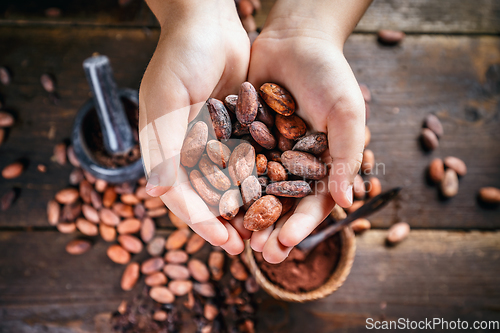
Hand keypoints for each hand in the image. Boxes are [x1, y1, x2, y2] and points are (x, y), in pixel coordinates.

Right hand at [139, 0, 250, 253]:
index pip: (181, 195)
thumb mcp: (167, 98)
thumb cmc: (181, 55)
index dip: (201, 221)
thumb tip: (156, 194)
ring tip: (263, 230)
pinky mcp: (235, 129)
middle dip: (224, 222)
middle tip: (246, 246)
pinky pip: (245, 161)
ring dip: (243, 208)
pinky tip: (275, 196)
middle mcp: (187, 149)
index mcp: (164, 148)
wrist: (209, 23)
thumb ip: (163, 145)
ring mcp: (212, 141)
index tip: (224, 241)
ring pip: (227, 184)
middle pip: (205, 196)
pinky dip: (257, 181)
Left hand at [248, 12, 366, 262]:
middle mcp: (295, 163)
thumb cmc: (330, 74)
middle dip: (272, 229)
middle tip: (260, 253)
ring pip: (257, 191)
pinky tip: (216, 201)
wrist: (296, 39)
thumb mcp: (347, 113)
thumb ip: (347, 155)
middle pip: (284, 205)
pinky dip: (228, 184)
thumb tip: (350, 201)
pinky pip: (235, 165)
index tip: (286, 243)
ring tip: (237, 238)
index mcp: (324, 164)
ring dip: (248, 216)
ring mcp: (269, 152)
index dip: (302, 225)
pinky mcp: (245, 137)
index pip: (314, 202)